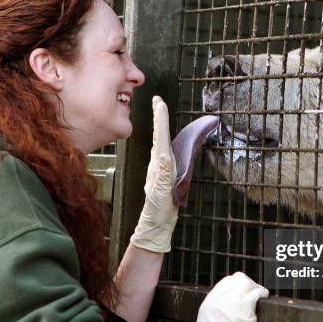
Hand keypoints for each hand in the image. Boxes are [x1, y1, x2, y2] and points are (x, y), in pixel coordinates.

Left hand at [130, 96, 178, 252]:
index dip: (161, 119)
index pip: (160, 137)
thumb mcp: (162, 191)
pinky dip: (165, 140)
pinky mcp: (165, 171)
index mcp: (159, 163)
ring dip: (161, 125)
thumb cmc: (159, 208)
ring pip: (161, 141)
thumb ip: (164, 174)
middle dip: (159, 117)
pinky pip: (165, 150)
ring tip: (160, 111)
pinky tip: (165, 137)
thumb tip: (165, 157)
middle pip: (159, 134)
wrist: (157, 221)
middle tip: (158, 100)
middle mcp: (159, 162)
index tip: (160, 104)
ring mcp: (162, 166)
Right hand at [192, 272, 268, 321]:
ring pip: (246, 283)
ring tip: (261, 291)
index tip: (242, 289)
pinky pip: (256, 293)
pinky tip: (265, 295)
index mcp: (209, 301)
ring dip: (255, 286)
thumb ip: (215, 311)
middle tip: (253, 289)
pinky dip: (262, 292)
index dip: (235, 284)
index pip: (225, 283)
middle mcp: (220, 298)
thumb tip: (225, 307)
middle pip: (236, 280)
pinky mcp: (245, 308)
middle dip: (246, 283)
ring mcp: (232, 301)